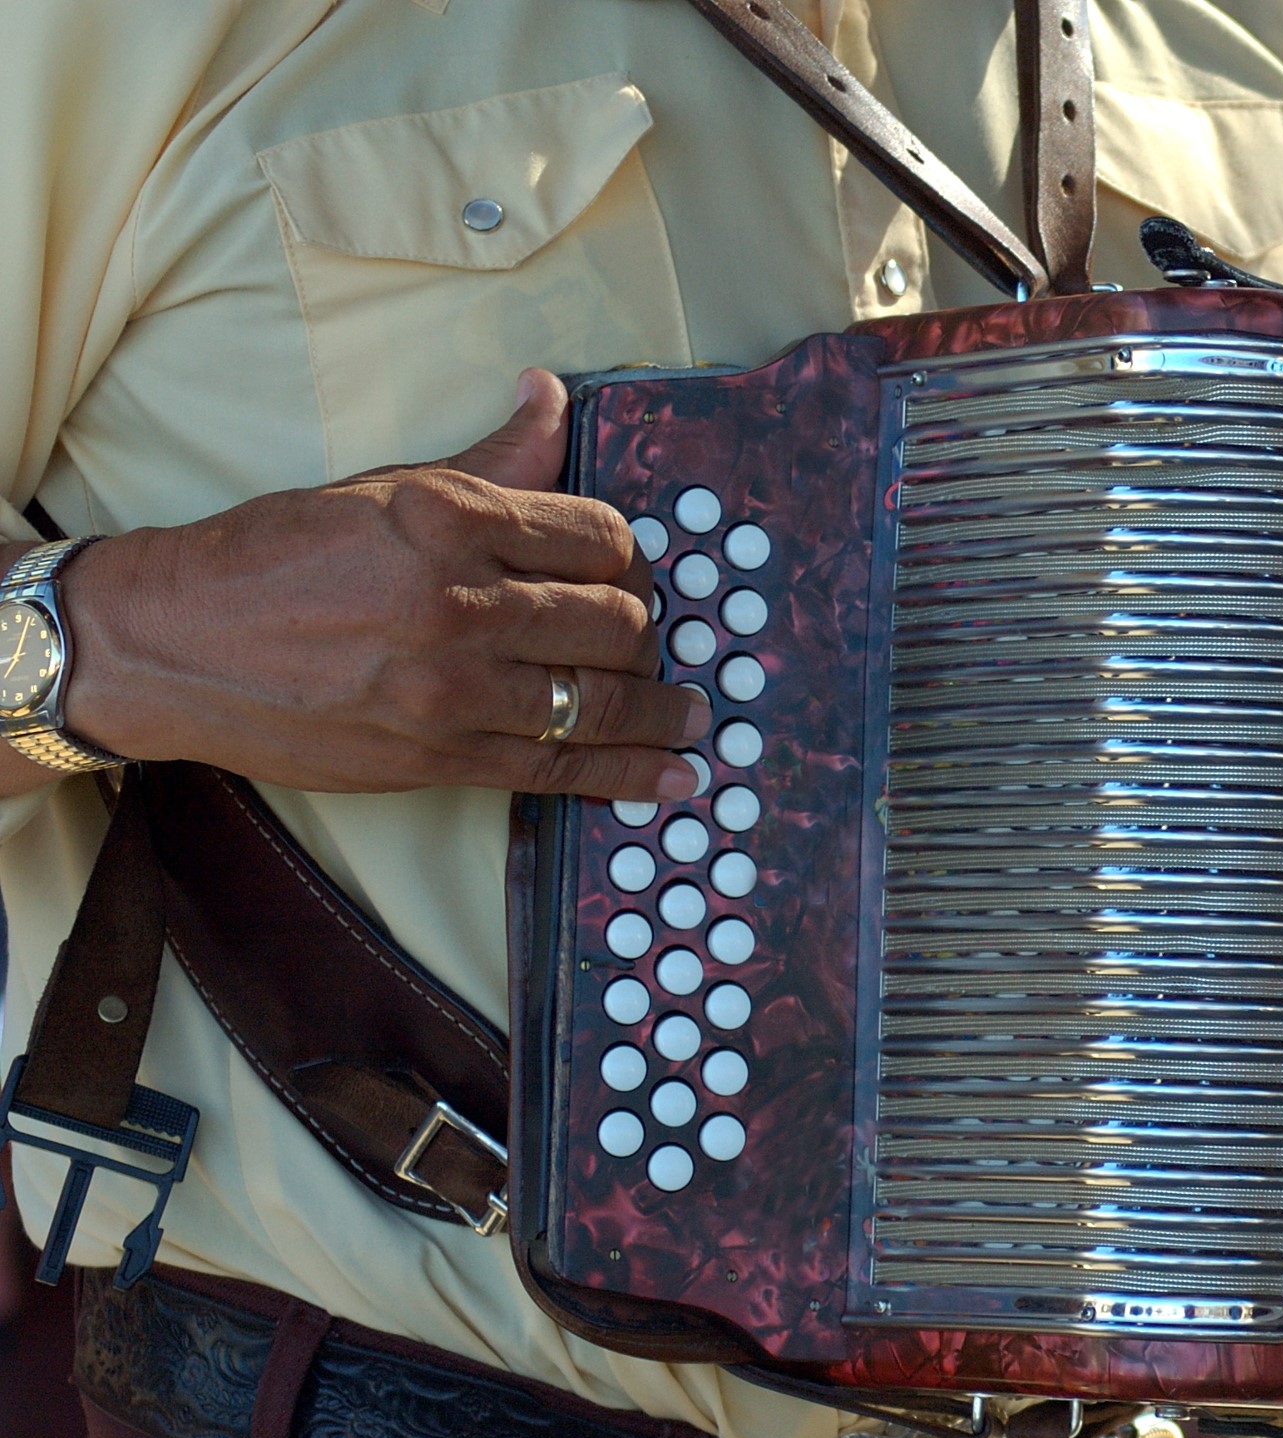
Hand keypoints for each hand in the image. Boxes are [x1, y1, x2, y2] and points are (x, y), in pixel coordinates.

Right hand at [53, 370, 704, 800]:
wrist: (171, 644)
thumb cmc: (272, 556)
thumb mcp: (383, 487)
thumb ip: (490, 459)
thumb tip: (554, 397)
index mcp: (447, 519)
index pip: (597, 536)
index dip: (631, 555)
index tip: (633, 569)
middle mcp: (457, 602)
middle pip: (613, 620)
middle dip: (648, 629)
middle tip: (653, 636)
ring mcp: (450, 688)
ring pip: (597, 698)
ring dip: (660, 710)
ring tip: (693, 714)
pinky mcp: (436, 757)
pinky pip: (559, 768)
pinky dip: (628, 775)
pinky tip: (672, 777)